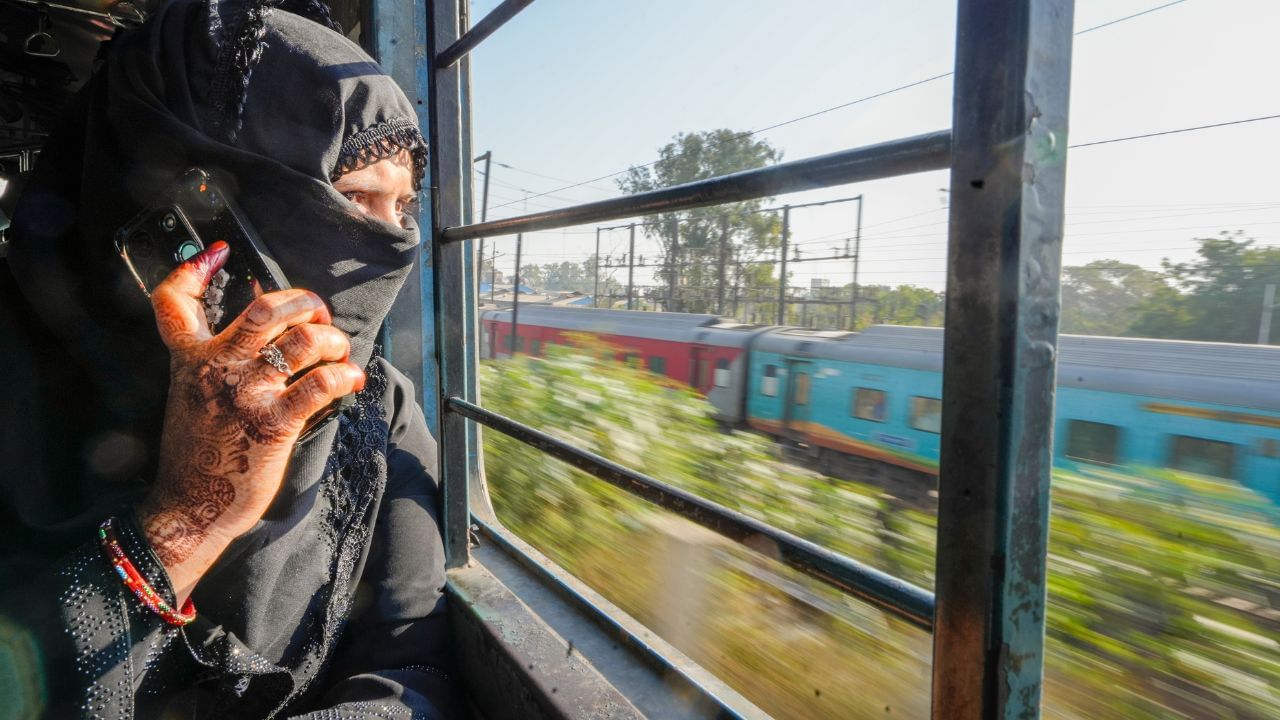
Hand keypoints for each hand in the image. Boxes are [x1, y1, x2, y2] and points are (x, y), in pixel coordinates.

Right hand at [137, 241, 364, 600]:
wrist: (192, 505)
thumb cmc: (200, 452)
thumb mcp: (192, 394)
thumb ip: (215, 361)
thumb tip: (265, 332)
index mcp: (191, 359)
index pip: (175, 303)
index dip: (193, 268)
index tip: (218, 250)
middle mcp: (217, 368)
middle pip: (264, 309)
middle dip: (304, 302)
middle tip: (318, 315)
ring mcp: (247, 393)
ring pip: (303, 340)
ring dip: (333, 340)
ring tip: (338, 351)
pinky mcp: (274, 423)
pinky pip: (322, 383)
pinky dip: (345, 374)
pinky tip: (351, 379)